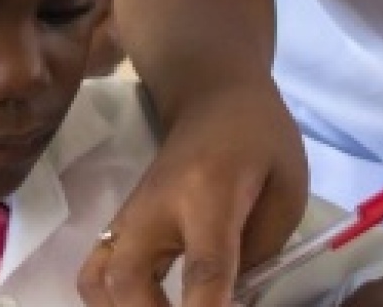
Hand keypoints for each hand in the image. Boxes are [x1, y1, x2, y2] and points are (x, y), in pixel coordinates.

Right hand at [77, 82, 308, 306]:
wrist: (212, 96)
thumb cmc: (259, 139)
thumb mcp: (287, 188)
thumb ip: (262, 250)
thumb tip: (234, 302)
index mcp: (209, 193)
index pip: (204, 263)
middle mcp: (156, 207)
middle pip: (128, 279)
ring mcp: (129, 217)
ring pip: (98, 281)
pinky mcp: (119, 226)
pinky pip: (95, 275)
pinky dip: (110, 303)